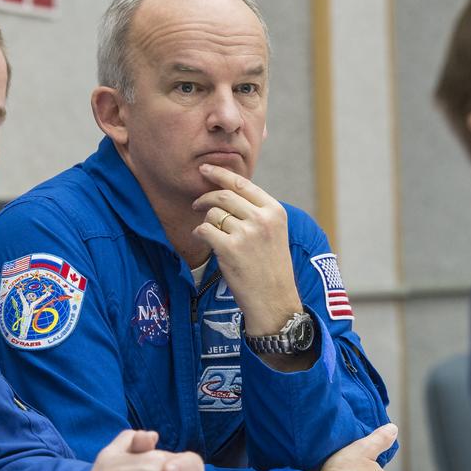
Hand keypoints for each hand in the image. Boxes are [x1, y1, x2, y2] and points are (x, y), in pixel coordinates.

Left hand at [191, 164, 304, 356]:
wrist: (274, 301)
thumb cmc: (271, 267)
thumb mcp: (274, 233)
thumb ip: (255, 212)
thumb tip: (226, 191)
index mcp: (275, 211)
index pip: (243, 183)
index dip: (220, 173)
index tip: (205, 169)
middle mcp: (262, 219)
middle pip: (224, 195)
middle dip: (205, 197)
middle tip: (196, 203)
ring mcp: (246, 233)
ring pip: (213, 214)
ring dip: (206, 222)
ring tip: (211, 234)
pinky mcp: (230, 249)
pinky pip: (204, 230)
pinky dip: (200, 234)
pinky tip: (205, 242)